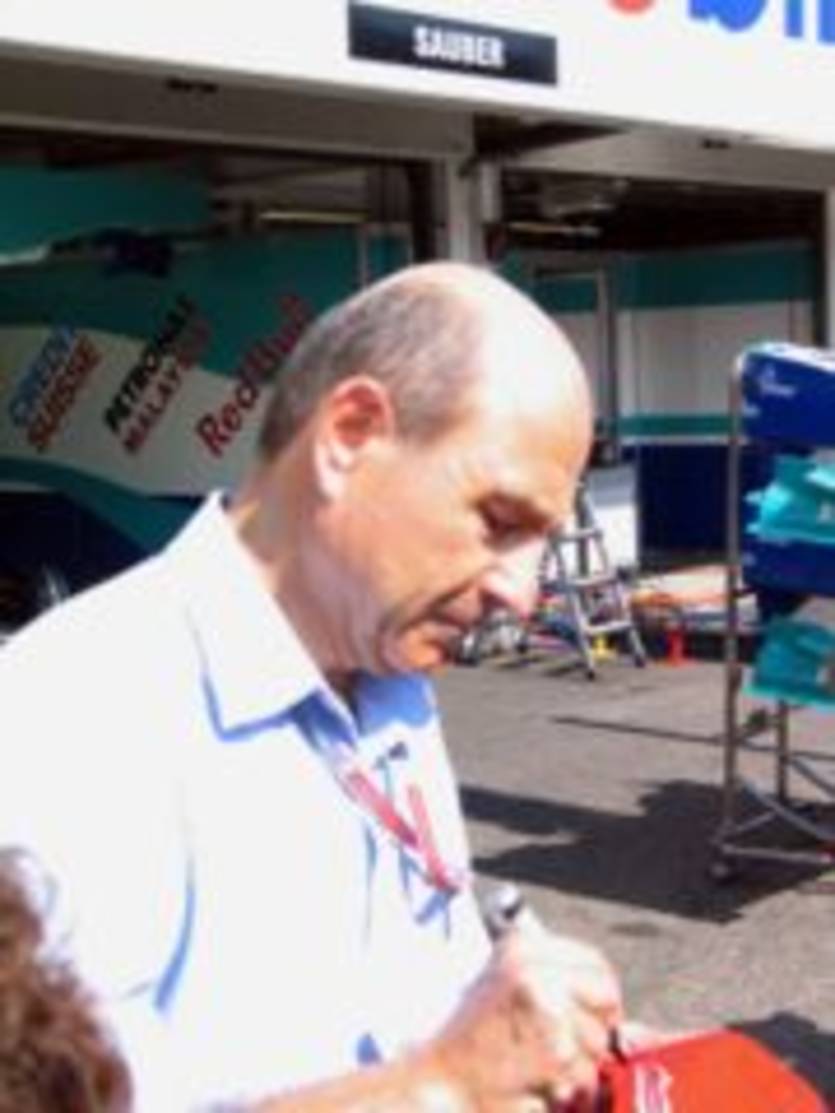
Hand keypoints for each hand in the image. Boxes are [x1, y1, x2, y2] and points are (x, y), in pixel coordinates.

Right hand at [427, 917, 623, 1111]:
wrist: (439, 1087)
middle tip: (555, 1049)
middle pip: (607, 999)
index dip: (598, 999)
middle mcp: (534, 966)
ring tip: (532, 1068)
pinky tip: (531, 1085)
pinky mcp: (552, 1049)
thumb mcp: (512, 995)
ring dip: (576, 1069)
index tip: (580, 1021)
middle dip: (593, 1032)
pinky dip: (568, 1093)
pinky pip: (588, 1077)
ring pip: (600, 1044)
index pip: (596, 964)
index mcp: (523, 947)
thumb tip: (638, 1028)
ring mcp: (545, 1005)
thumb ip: (565, 993)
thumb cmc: (474, 1048)